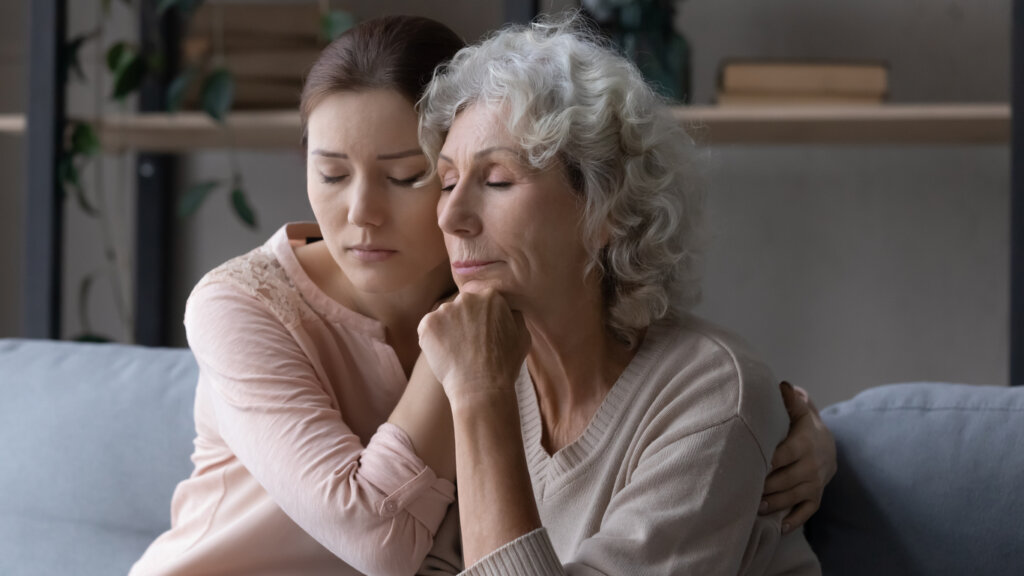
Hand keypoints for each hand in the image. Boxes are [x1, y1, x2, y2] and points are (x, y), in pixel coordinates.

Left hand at [417, 288, 530, 404]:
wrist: (480, 387)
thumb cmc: (504, 365)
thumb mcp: (522, 335)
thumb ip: (513, 315)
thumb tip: (507, 309)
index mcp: (491, 296)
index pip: (481, 300)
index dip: (481, 318)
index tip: (482, 334)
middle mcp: (467, 298)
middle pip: (462, 306)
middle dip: (463, 320)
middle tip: (469, 343)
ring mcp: (445, 310)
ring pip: (444, 316)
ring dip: (448, 329)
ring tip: (457, 352)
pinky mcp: (427, 324)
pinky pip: (429, 328)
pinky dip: (433, 340)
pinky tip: (445, 354)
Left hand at [761, 381, 836, 532]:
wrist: (829, 446)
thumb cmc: (804, 427)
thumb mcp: (800, 413)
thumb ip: (791, 401)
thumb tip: (782, 385)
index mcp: (804, 444)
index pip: (782, 456)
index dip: (765, 462)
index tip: (747, 466)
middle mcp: (811, 466)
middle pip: (785, 480)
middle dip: (765, 487)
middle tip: (743, 491)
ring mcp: (815, 483)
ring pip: (792, 496)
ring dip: (773, 504)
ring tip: (754, 507)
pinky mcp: (816, 496)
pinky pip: (807, 511)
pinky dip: (794, 520)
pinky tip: (779, 527)